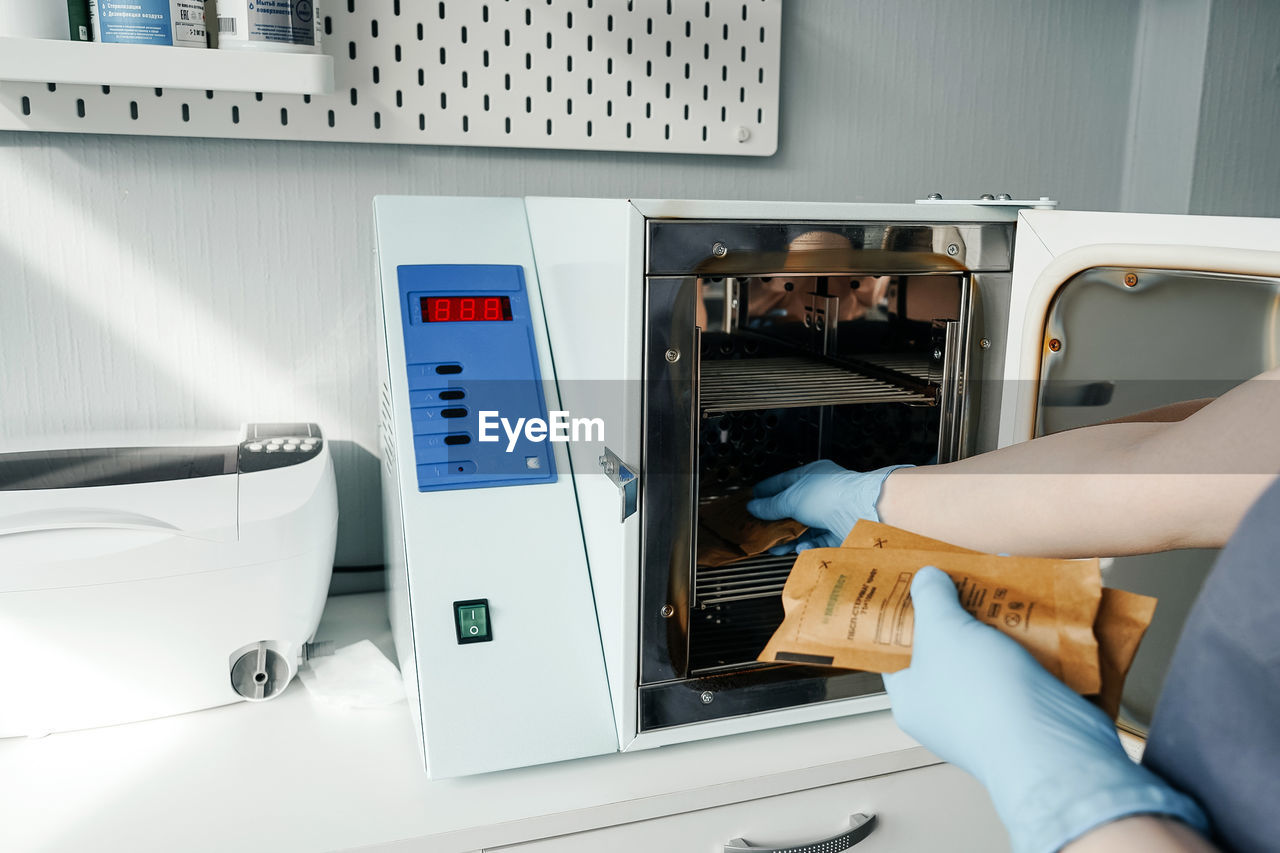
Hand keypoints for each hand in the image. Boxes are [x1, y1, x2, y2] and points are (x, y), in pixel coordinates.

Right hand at [746, 460, 909, 551]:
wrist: (863, 512)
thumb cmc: (832, 495)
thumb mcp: (792, 498)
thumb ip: (771, 505)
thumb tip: (755, 507)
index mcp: (813, 475)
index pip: (784, 481)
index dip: (767, 490)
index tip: (753, 498)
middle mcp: (825, 493)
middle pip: (795, 506)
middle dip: (777, 518)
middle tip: (760, 526)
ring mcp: (835, 512)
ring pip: (807, 526)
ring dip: (790, 535)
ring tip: (774, 543)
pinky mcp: (842, 532)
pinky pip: (820, 540)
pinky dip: (808, 545)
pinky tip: (797, 548)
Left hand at [884, 567, 1206, 852]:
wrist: (1053, 747)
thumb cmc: (981, 695)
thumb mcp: (942, 631)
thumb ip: (931, 598)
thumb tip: (926, 577)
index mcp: (912, 699)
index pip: (894, 651)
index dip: (901, 614)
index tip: (910, 581)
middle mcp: (947, 709)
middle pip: (946, 645)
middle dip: (957, 608)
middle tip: (962, 573)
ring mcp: (992, 709)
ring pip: (989, 651)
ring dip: (997, 617)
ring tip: (1001, 579)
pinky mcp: (1031, 708)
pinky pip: (1025, 662)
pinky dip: (1031, 635)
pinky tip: (1035, 605)